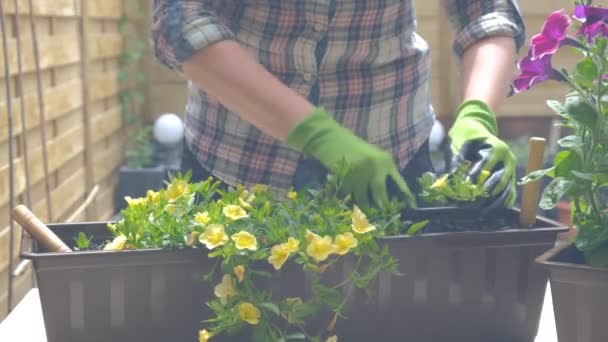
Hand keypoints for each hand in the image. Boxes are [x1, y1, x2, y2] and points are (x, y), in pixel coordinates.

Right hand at [286, 107, 416, 208]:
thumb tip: (385, 196)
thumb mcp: (371, 157)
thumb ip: (380, 172)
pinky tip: (347, 201)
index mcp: (385, 162)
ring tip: (363, 213)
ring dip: (363, 206)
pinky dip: (348, 199)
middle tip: (380, 214)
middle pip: (381, 195)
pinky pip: (349, 195)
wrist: (330, 138)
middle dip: (381, 207)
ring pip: (363, 198)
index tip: (412, 208)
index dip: (406, 197)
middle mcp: (376, 167)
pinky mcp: (346, 178)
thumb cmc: (351, 147)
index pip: (400, 183)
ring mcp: (361, 173)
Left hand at [447, 100, 515, 208]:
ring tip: (481, 213)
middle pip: (500, 180)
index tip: (465, 187)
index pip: (487, 165)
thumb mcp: (461, 145)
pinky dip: (501, 204)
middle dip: (486, 193)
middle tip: (473, 204)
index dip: (476, 176)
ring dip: (494, 203)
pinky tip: (490, 213)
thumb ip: (457, 161)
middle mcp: (508, 159)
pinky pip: (509, 195)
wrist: (478, 132)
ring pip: (506, 190)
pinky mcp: (510, 179)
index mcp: (497, 148)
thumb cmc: (468, 138)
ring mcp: (511, 170)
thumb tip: (448, 179)